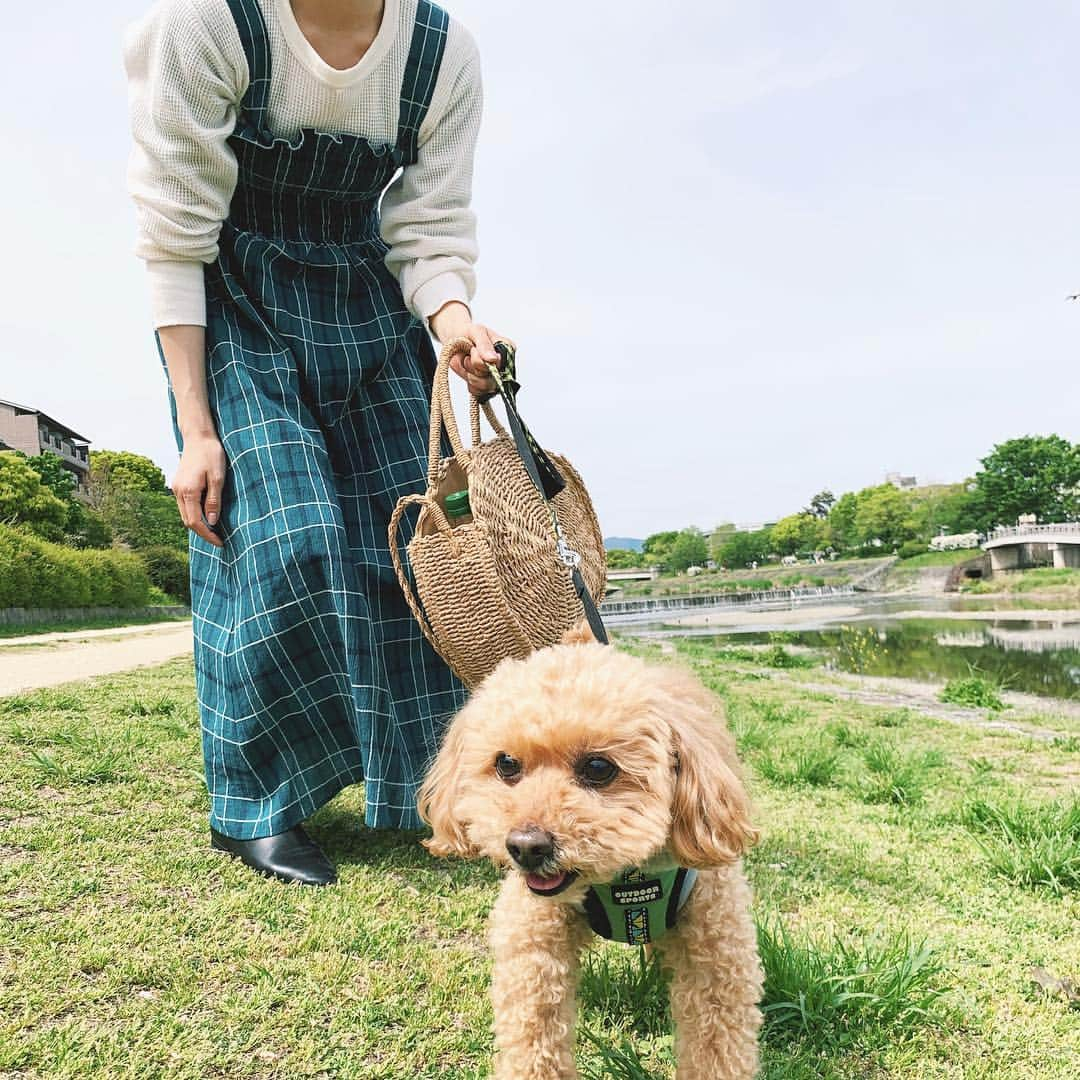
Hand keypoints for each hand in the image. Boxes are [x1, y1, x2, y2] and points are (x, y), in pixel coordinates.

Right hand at [173, 433, 225, 547]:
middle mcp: (178, 492)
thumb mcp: (218, 478)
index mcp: (188, 491)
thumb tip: (212, 522)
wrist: (198, 437)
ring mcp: (176, 488)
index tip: (220, 542)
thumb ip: (214, 501)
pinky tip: (207, 515)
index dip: (207, 535)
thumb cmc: (211, 454)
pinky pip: (185, 505)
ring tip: (215, 530)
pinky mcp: (178, 484)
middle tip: (219, 539)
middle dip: (203, 533)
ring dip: (198, 524)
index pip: (195, 522)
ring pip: (185, 514)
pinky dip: (195, 513)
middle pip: (188, 521)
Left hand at [428, 301, 513, 397]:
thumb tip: (494, 359)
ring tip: (467, 361)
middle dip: (475, 368)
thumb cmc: (468, 333)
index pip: (501, 364)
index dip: (484, 361)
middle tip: (469, 354)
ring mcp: (495, 378)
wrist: (454, 339)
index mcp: (507, 350)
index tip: (474, 350)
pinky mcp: (485, 387)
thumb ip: (485, 344)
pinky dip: (468, 381)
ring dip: (470, 374)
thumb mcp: (476, 331)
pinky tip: (467, 370)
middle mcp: (504, 366)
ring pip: (484, 386)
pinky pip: (476, 391)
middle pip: (493, 379)